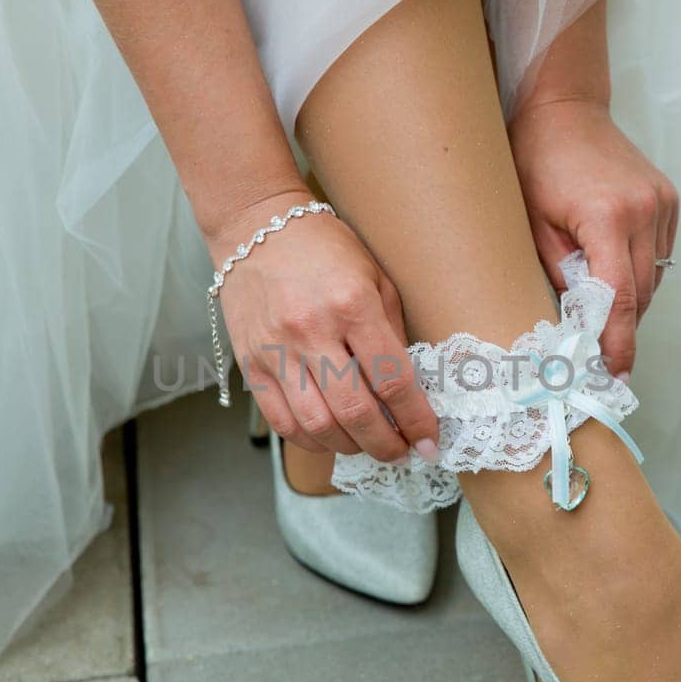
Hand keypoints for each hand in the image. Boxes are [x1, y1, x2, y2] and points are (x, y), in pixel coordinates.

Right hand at [206, 188, 438, 460]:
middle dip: (386, 444)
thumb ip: (393, 334)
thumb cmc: (324, 250)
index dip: (417, 420)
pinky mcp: (251, 363)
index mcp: (352, 305)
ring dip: (350, 447)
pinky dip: (310, 440)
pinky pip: (282, 421)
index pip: (393, 380)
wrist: (256, 229)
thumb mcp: (375, 278)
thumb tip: (411, 391)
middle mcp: (312, 331)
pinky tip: (329, 438)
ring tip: (367, 445)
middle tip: (401, 452)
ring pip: (317, 425)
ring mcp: (276, 350)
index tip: (429, 442)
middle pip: (355, 413)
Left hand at [508, 99, 679, 377]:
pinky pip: (657, 254)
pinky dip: (638, 273)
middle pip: (640, 294)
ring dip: (629, 302)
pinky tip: (612, 273)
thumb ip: (558, 273)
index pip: (618, 297)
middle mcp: (644, 210)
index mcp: (607, 216)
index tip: (613, 374)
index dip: (616, 342)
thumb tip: (573, 324)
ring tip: (600, 315)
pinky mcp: (667, 200)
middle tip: (600, 360)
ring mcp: (661, 203)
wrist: (563, 108)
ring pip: (653, 278)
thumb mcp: (531, 223)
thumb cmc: (535, 161)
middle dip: (621, 329)